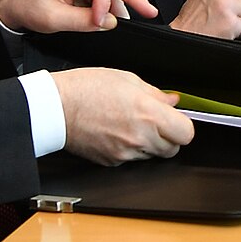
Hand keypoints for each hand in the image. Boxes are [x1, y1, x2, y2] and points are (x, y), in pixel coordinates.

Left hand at [0, 0, 157, 34]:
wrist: (18, 2)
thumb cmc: (29, 5)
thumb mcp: (53, 19)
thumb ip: (83, 21)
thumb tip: (110, 22)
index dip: (104, 2)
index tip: (102, 21)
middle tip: (149, 12)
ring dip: (118, 2)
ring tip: (119, 20)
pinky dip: (111, 1)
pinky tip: (111, 14)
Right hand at [53, 68, 195, 164]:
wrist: (54, 107)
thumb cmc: (86, 89)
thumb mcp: (128, 80)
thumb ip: (156, 94)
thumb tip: (173, 101)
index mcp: (149, 115)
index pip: (186, 134)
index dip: (182, 126)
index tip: (176, 120)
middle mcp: (140, 137)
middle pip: (172, 149)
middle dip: (168, 137)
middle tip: (154, 123)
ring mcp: (125, 152)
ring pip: (152, 155)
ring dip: (148, 144)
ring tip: (130, 125)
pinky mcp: (111, 161)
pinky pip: (130, 159)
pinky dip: (129, 150)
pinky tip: (116, 133)